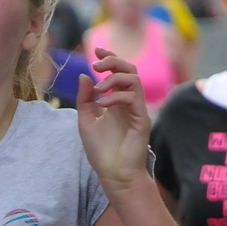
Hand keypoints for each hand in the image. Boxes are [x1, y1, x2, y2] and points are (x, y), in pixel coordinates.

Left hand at [75, 48, 151, 197]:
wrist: (114, 175)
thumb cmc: (101, 152)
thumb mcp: (86, 121)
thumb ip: (85, 99)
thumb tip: (84, 76)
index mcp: (115, 101)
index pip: (117, 72)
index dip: (109, 57)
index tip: (96, 50)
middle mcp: (128, 102)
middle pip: (129, 69)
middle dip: (113, 60)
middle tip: (97, 64)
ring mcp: (136, 110)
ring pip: (133, 79)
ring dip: (114, 78)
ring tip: (98, 87)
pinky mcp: (142, 119)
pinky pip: (133, 97)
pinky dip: (116, 96)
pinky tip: (103, 105)